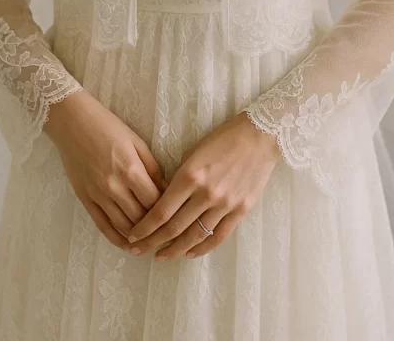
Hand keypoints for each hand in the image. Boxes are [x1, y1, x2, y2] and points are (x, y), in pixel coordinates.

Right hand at [44, 90, 168, 254]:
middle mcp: (114, 187)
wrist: (73, 122)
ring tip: (151, 244)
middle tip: (167, 235)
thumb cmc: (108, 127)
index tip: (176, 218)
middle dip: (155, 229)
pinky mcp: (85, 199)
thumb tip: (167, 191)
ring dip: (138, 238)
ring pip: (123, 226)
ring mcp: (98, 195)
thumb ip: (153, 168)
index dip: (167, 213)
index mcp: (131, 170)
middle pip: (140, 218)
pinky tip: (127, 245)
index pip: (155, 202)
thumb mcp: (137, 142)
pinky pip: (102, 226)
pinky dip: (116, 239)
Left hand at [126, 112, 281, 260]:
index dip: (145, 227)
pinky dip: (201, 248)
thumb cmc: (223, 138)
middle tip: (138, 251)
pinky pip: (218, 236)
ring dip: (175, 250)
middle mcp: (206, 193)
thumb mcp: (194, 152)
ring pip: (194, 236)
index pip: (161, 211)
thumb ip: (180, 178)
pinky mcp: (240, 211)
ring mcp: (225, 204)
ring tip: (160, 256)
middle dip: (152, 242)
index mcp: (190, 175)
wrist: (259, 136)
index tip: (133, 236)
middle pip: (174, 228)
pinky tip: (189, 253)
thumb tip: (165, 200)